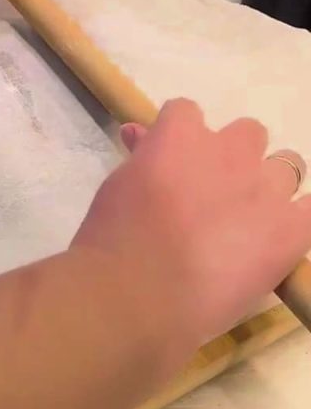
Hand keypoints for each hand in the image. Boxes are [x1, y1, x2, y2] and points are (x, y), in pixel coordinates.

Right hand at [73, 99, 310, 346]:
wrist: (140, 295)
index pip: (187, 113)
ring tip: (249, 223)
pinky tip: (281, 236)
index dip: (180, 139)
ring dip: (268, 187)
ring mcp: (265, 189)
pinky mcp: (292, 230)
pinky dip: (299, 218)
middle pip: (247, 133)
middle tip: (213, 195)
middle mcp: (229, 152)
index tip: (172, 165)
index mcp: (182, 135)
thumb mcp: (118, 186)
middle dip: (234, 157)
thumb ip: (140, 156)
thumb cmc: (115, 241)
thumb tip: (140, 134)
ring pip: (288, 166)